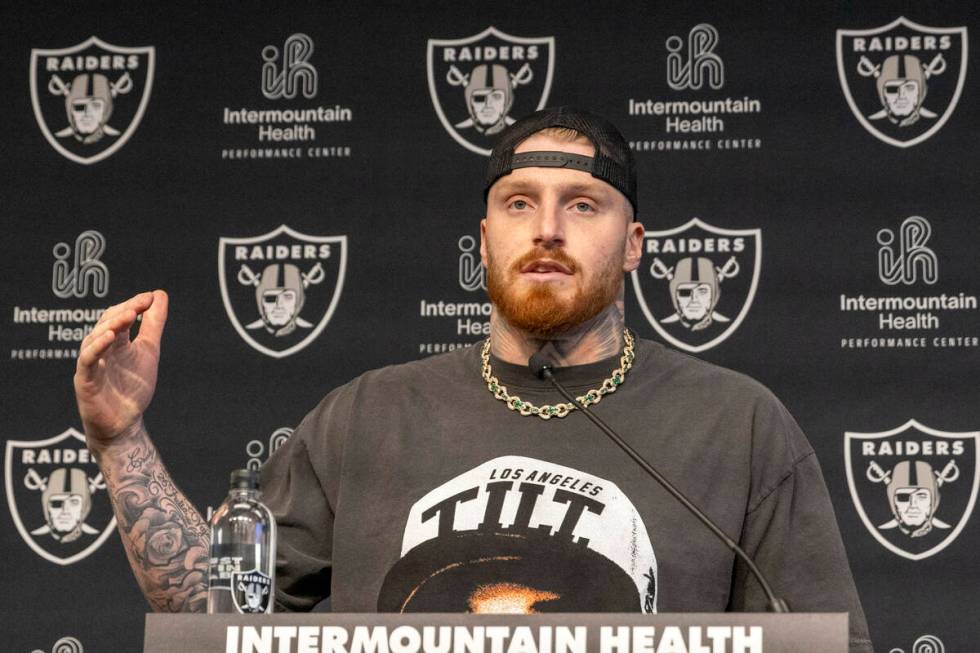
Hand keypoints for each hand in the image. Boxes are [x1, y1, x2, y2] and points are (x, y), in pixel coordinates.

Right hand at [74, 290, 168, 449]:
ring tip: (128, 315)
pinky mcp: (85, 380)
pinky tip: (108, 337)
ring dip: (111, 325)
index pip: (119, 316)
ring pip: (94, 338)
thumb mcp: (148, 350)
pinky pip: (87, 360)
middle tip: (142, 303)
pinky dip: (97, 347)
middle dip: (124, 311)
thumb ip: (153, 324)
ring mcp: (91, 364)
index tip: (151, 297)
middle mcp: (101, 349)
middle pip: (106, 323)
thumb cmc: (133, 387)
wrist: (125, 423)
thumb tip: (160, 294)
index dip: (134, 305)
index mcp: (115, 342)